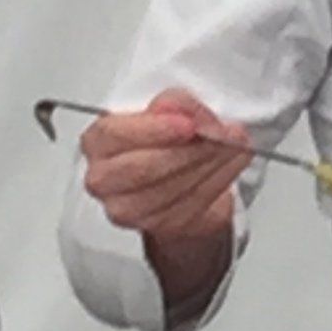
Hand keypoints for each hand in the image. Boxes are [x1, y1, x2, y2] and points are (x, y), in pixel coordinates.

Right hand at [79, 88, 253, 243]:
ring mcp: (127, 208)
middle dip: (190, 148)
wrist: (171, 172)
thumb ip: (171, 104)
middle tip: (221, 133)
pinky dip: (218, 180)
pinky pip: (191, 204)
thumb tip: (184, 110)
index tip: (189, 124)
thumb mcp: (165, 108)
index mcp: (97, 141)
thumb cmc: (161, 135)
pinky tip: (231, 162)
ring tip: (234, 143)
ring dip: (211, 163)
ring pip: (172, 189)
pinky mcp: (157, 226)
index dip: (154, 129)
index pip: (115, 135)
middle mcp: (104, 179)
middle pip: (144, 168)